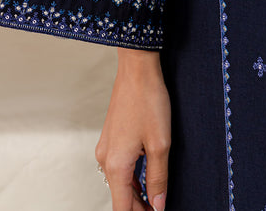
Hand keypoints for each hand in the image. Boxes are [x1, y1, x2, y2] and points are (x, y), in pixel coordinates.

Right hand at [95, 48, 170, 210]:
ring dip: (135, 194)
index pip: (122, 208)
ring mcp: (106, 148)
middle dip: (138, 207)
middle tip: (159, 208)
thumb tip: (158, 205)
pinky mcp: (111, 138)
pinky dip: (131, 178)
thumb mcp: (160, 144)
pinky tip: (146, 179)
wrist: (137, 69)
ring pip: (119, 182)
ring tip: (155, 199)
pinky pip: (119, 167)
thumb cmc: (148, 101)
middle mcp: (105, 159)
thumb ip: (158, 178)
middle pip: (120, 197)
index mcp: (116, 165)